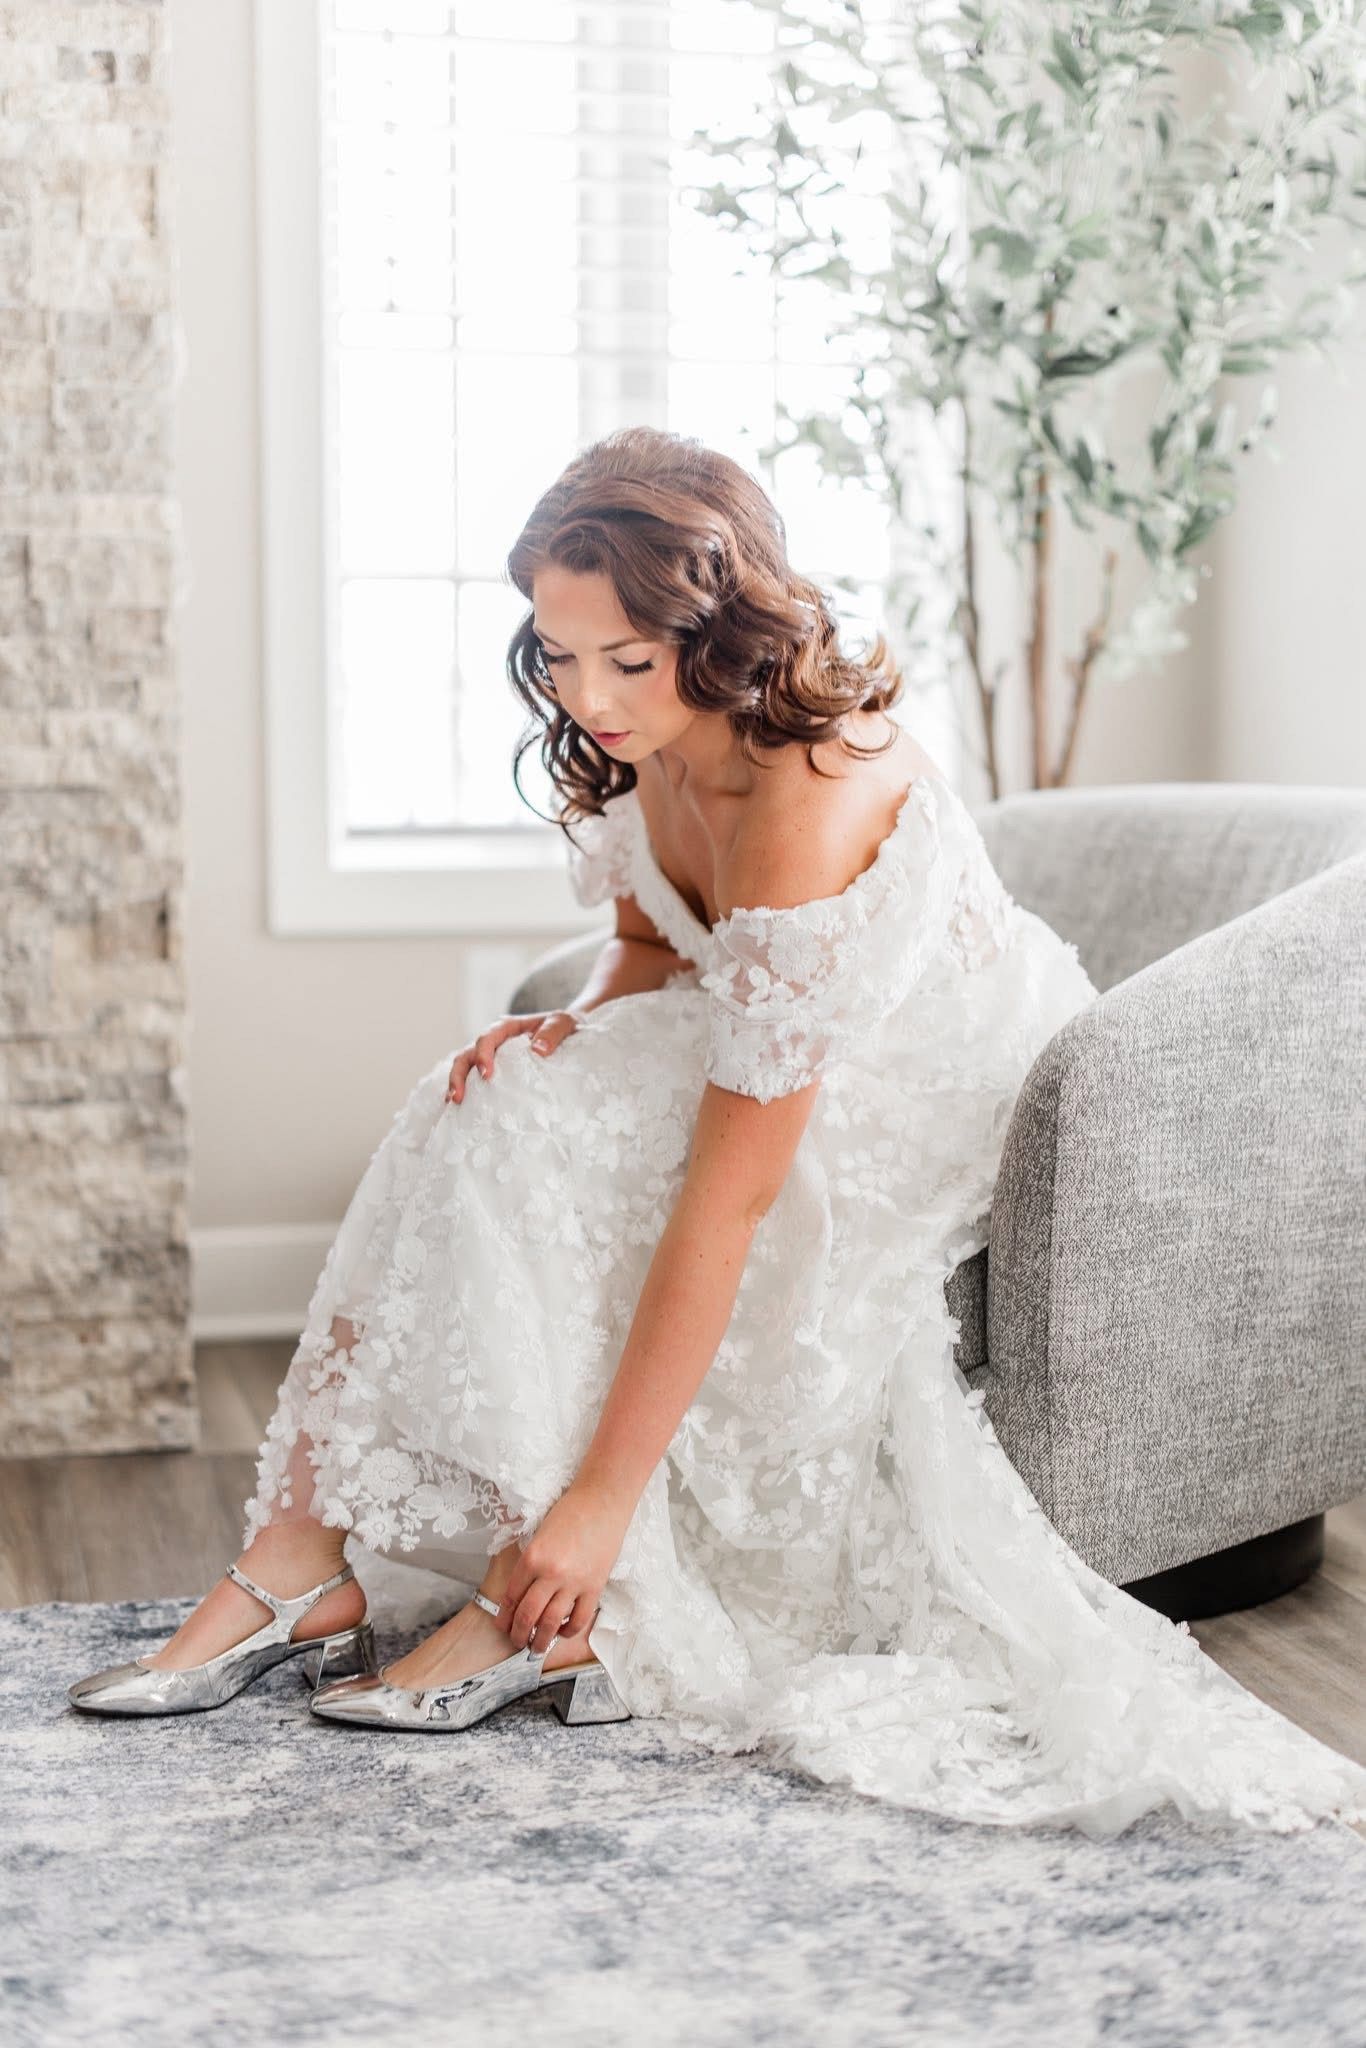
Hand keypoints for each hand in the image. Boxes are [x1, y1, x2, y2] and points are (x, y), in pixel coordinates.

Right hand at [445, 1008, 586, 1103]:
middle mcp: (494, 1041)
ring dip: (457, 1084)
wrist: (567, 1033)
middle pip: (467, 1054)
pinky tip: (461, 1108)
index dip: (483, 1055)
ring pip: (465, 1067)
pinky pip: (474, 1079)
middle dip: (459, 1075)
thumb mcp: (563, 1023)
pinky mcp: (495, 1071)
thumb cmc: (564, 1027)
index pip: (488, 1038)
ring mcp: (492, 1057)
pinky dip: (466, 1091)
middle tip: (458, 1097)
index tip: (487, 1075)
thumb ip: (553, 1032)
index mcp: (508, 1027)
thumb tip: (538, 1049)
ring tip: (454, 1103)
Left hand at [496, 1484, 634, 1652]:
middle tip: (516, 1642)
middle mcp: (550, 1573)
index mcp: (531, 1556)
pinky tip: (562, 1631)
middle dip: (518, 1634)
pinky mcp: (594, 1586)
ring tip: (536, 1648)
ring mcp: (574, 1582)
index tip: (502, 1626)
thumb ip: (528, 1561)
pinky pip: (579, 1618)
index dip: (504, 1615)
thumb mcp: (538, 1533)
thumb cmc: (569, 1510)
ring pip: (551, 1623)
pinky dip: (568, 1631)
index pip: (511, 1596)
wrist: (602, 1500)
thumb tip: (519, 1588)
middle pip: (527, 1615)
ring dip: (541, 1640)